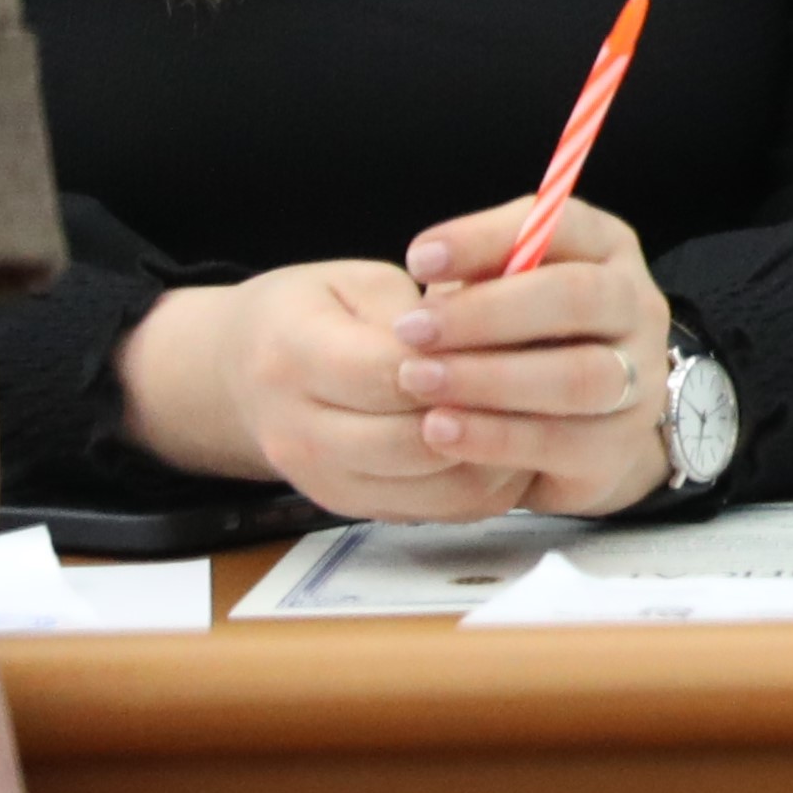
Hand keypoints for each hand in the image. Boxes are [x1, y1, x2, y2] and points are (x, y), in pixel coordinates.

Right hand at [122, 262, 538, 518]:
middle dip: (488, 411)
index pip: (389, 373)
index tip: (519, 334)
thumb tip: (497, 326)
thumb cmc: (314, 312)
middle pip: (413, 442)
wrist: (244, 373)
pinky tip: (515, 442)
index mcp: (290, 357)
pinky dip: (485, 482)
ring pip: (433, 487)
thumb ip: (421, 308)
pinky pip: (436, 511)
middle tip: (548, 378)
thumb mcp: (358, 282)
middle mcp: (295, 432)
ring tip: (541, 411)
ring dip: (496, 454)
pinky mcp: (351, 508)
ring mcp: (321, 481)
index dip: (460, 359)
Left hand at [389, 192, 680, 517]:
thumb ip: (479, 271)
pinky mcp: (621, 444)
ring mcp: (640, 378)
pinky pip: (564, 442)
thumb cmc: (520, 336)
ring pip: (579, 375)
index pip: (564, 224)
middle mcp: (638, 307)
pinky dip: (496, 438)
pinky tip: (438, 430)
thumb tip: (429, 261)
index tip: (418, 260)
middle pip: (579, 297)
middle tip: (410, 330)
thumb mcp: (502, 289)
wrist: (575, 422)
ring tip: (417, 381)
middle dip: (487, 313)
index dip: (489, 238)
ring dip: (489, 378)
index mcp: (608, 251)